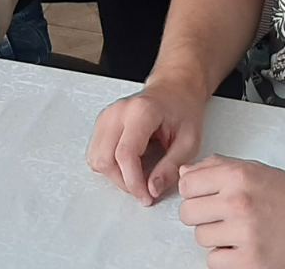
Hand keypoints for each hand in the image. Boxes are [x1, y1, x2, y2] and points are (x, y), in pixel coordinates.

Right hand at [86, 79, 207, 204]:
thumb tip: (152, 189)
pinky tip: (128, 165)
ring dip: (114, 176)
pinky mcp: (102, 122)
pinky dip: (109, 166)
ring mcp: (107, 116)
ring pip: (96, 158)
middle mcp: (118, 112)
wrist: (174, 89)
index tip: (147, 196)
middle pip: (105, 159)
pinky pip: (95, 153)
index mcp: (142, 112)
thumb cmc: (183, 110)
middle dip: (123, 182)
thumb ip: (170, 167)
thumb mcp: (189, 141)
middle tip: (145, 189)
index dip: (134, 182)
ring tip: (137, 176)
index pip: (125, 154)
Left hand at [178, 156, 284, 268]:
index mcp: (239, 176)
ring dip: (216, 238)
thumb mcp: (258, 170)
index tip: (205, 197)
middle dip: (201, 216)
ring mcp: (244, 234)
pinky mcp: (251, 262)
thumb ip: (219, 167)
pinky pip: (214, 262)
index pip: (187, 183)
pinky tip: (243, 248)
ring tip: (238, 233)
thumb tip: (185, 173)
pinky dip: (226, 258)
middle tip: (222, 217)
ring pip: (201, 238)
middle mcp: (239, 202)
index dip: (194, 192)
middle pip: (188, 213)